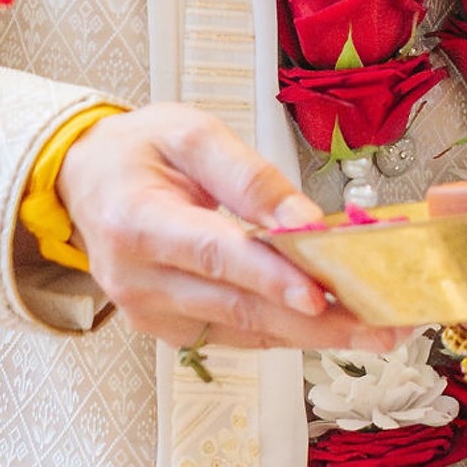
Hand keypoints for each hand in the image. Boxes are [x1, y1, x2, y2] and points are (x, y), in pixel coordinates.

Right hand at [57, 103, 398, 352]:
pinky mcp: (168, 328)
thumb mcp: (191, 133)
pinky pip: (235, 333)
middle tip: (382, 324)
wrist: (84, 181)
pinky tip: (333, 323)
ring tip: (377, 326)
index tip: (320, 294)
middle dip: (317, 321)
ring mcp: (150, 312)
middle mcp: (138, 280)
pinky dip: (286, 329)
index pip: (215, 256)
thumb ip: (248, 176)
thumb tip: (303, 219)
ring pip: (244, 329)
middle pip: (239, 307)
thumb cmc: (138, 150)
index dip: (270, 278)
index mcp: (137, 222)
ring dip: (313, 333)